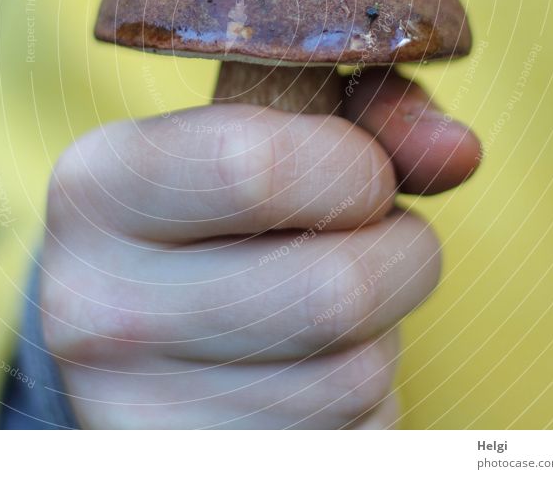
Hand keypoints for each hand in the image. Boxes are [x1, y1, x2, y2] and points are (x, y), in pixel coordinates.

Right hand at [40, 69, 480, 428]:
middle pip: (333, 293)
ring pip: (355, 378)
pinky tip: (307, 371)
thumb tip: (460, 152)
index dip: (354, 168)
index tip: (358, 173)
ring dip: (380, 333)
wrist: (139, 318)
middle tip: (368, 240)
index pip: (255, 170)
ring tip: (321, 305)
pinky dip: (362, 404)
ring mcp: (134, 412)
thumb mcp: (270, 126)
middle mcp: (93, 306)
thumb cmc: (222, 205)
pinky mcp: (189, 468)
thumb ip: (367, 110)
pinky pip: (351, 442)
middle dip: (398, 255)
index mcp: (98, 187)